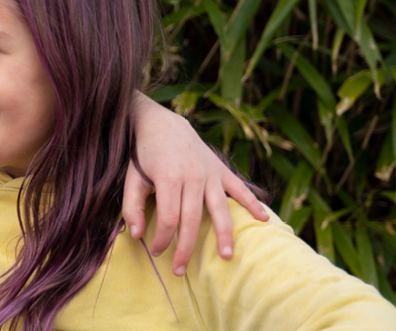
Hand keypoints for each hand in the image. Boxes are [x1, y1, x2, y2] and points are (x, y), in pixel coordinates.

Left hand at [122, 94, 269, 276]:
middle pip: (193, 220)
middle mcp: (193, 177)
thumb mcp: (131, 179)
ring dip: (223, 234)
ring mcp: (210, 173)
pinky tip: (264, 219)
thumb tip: (138, 236)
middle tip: (181, 270)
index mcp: (168, 179)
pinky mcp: (222, 170)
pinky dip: (253, 203)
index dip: (162, 239)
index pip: (168, 218)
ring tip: (226, 256)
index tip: (157, 252)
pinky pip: (240, 188)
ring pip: (219, 209)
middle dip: (186, 248)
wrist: (162, 125)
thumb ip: (131, 207)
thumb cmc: (144, 157)